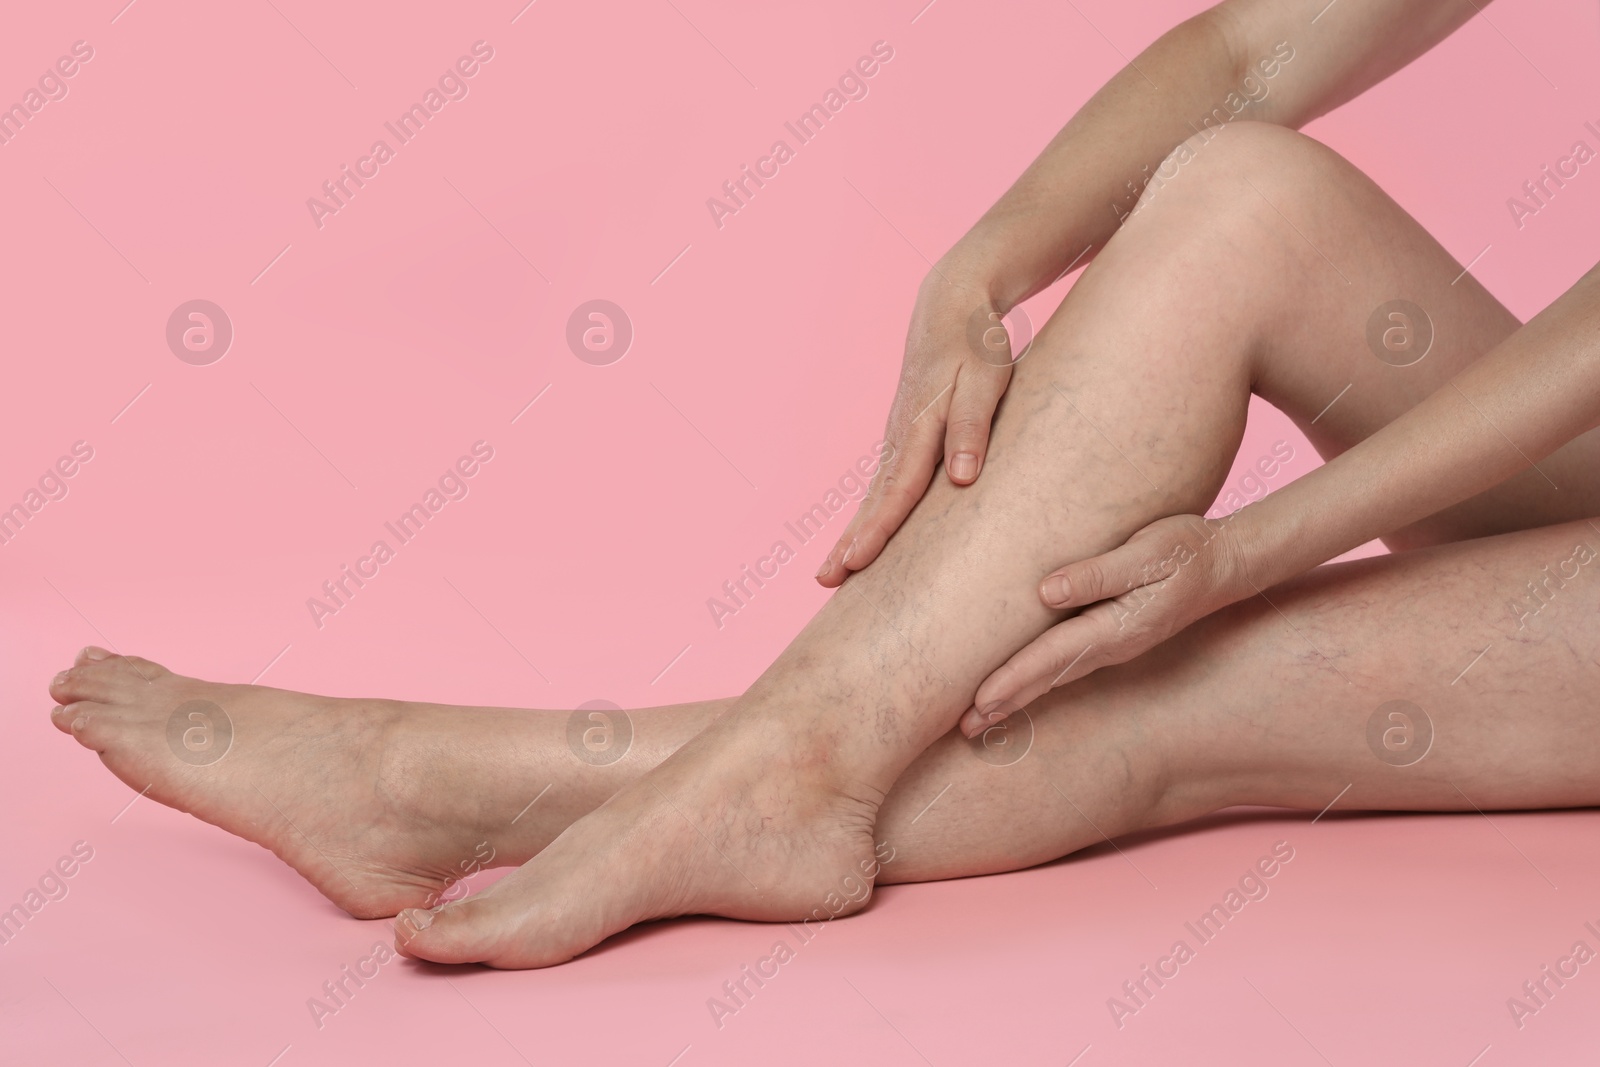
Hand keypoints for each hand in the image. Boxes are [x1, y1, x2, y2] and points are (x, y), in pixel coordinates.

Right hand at [816, 269, 1022, 586]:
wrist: (950, 304)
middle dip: (849, 542)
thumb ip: (971, 428)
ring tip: (831, 574)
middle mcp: (899, 437)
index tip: (856, 561)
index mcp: (919, 426)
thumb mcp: (984, 379)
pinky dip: (868, 515)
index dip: (878, 528)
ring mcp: (896, 438)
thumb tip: (961, 479)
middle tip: (826, 581)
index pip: (899, 489)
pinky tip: (860, 538)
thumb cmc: (974, 343)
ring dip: (852, 534)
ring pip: (872, 495)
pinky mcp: (902, 439)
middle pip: (873, 500)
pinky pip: (882, 485)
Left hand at [961, 513, 1252, 735]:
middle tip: (962, 730)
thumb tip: (1046, 591)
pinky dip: (1036, 677)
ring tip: (980, 716)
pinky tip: (1018, 683)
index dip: (1011, 680)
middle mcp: (1110, 645)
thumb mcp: (1146, 554)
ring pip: (1053, 675)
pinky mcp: (1110, 633)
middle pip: (1045, 678)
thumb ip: (1098, 574)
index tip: (978, 704)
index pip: (1050, 658)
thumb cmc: (1186, 552)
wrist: (1225, 563)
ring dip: (1017, 695)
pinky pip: (1064, 662)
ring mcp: (1111, 643)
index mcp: (1114, 629)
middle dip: (1004, 702)